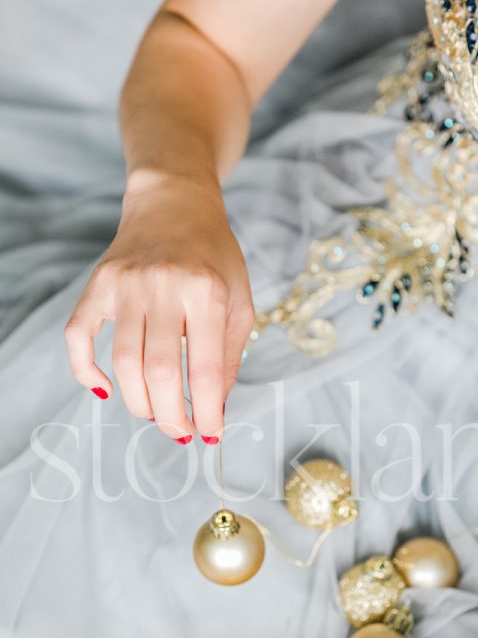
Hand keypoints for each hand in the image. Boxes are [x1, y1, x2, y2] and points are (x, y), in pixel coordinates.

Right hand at [64, 171, 254, 442]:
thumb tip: (215, 407)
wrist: (175, 204)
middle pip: (160, 373)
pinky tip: (105, 389)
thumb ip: (229, 355)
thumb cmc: (214, 257)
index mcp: (206, 291)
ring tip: (155, 414)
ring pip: (124, 363)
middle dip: (171, 416)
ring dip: (139, 402)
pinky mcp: (98, 284)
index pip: (204, 369)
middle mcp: (163, 286)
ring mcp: (125, 284)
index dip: (207, 411)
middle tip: (181, 432)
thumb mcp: (239, 301)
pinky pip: (78, 335)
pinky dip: (85, 369)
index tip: (210, 433)